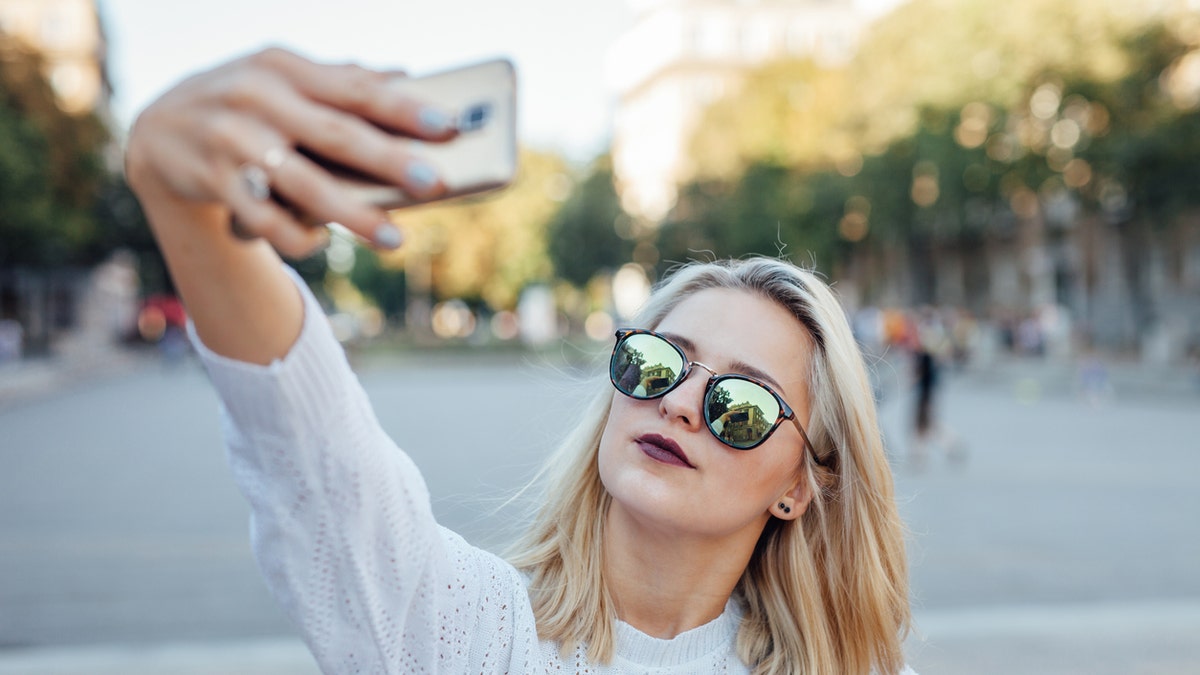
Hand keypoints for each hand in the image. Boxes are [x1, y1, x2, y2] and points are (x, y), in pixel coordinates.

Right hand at [125, 48, 457, 257]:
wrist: (157, 129)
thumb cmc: (246, 102)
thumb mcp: (283, 78)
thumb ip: (339, 80)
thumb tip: (405, 77)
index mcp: (283, 66)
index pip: (353, 88)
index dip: (402, 108)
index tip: (448, 126)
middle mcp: (256, 98)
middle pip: (335, 135)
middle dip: (388, 161)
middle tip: (434, 184)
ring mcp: (230, 139)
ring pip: (302, 184)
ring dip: (352, 215)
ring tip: (394, 239)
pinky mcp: (210, 180)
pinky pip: (264, 219)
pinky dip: (296, 235)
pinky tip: (321, 243)